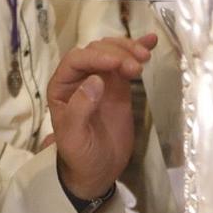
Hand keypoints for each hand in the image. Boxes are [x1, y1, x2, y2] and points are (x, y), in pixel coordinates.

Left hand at [46, 34, 151, 201]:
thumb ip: (80, 109)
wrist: (97, 171)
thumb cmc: (79, 155)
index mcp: (61, 86)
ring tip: (145, 58)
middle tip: (137, 67)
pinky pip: (126, 63)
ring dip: (129, 49)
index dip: (97, 57)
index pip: (76, 60)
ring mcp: (100, 79)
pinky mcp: (118, 86)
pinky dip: (138, 51)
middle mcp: (79, 77)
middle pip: (97, 51)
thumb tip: (96, 80)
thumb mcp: (74, 137)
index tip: (118, 64)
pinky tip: (151, 41)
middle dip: (117, 54)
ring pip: (112, 52)